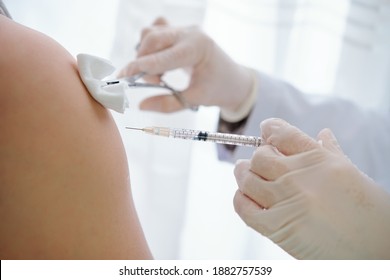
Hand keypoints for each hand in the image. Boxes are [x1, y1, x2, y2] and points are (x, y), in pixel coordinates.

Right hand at [119, 17, 252, 112]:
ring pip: (152, 32)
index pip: (163, 56)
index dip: (140, 67)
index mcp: (198, 48)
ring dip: (146, 53)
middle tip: (147, 82)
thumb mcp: (194, 100)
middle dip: (142, 61)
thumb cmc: (218, 89)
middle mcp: (190, 33)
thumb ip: (167, 104)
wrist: (233, 80)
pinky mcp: (180, 31)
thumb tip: (140, 106)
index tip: (124, 78)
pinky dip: (151, 45)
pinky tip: (159, 60)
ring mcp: (185, 29)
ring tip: (159, 74)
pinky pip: (157, 30)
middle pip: (152, 38)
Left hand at [233, 118, 389, 258]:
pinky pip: (244, 207)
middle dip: (258, 157)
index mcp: (319, 159)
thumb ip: (331, 152)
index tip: (266, 131)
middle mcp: (298, 176)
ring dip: (244, 175)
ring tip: (246, 175)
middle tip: (260, 163)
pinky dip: (240, 199)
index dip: (270, 129)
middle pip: (260, 156)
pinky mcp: (276, 226)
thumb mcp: (352, 175)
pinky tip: (246, 197)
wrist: (377, 251)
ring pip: (247, 177)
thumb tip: (322, 134)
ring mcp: (285, 199)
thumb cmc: (369, 213)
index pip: (282, 133)